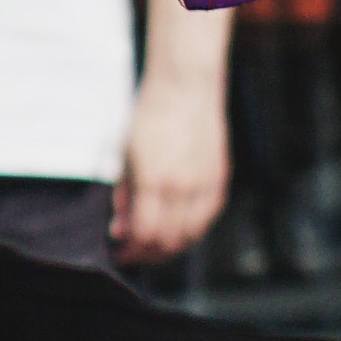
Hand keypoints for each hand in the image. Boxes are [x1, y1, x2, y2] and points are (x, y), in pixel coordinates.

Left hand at [109, 73, 227, 261]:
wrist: (186, 86)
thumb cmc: (150, 115)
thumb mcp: (125, 155)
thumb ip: (124, 196)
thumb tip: (120, 228)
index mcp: (153, 179)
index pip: (145, 233)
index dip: (131, 250)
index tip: (120, 252)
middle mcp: (182, 186)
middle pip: (169, 240)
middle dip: (148, 253)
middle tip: (135, 252)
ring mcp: (205, 183)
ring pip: (192, 234)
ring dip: (171, 245)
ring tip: (155, 244)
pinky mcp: (220, 178)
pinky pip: (207, 217)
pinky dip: (192, 229)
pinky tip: (179, 227)